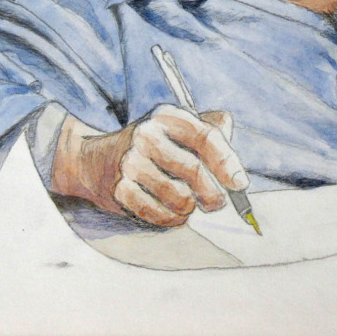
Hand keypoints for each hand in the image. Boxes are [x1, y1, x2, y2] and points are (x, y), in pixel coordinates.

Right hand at [51, 106, 248, 226]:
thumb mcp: (178, 129)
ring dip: (190, 208)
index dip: (228, 163)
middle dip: (213, 194)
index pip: (206, 137)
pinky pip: (160, 214)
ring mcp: (130, 162)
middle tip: (216, 203)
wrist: (95, 161)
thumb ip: (211, 133)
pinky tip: (171, 212)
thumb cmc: (151, 148)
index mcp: (167, 116)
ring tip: (187, 204)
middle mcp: (147, 135)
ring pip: (180, 197)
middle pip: (195, 171)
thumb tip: (236, 167)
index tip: (240, 185)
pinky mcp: (120, 189)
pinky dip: (172, 219)